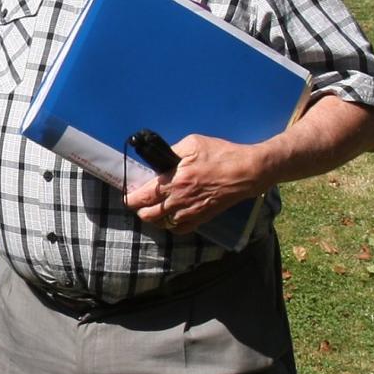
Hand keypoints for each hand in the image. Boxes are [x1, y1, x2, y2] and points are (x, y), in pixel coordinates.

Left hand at [124, 133, 267, 232]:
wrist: (247, 172)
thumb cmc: (220, 154)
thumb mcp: (192, 143)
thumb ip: (172, 151)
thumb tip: (158, 157)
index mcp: (175, 181)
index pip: (144, 196)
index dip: (131, 199)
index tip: (126, 196)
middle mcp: (180, 200)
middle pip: (149, 215)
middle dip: (139, 210)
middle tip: (138, 202)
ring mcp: (192, 212)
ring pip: (163, 225)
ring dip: (153, 218)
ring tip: (151, 209)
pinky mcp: (203, 218)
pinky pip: (180, 229)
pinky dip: (171, 226)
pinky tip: (170, 217)